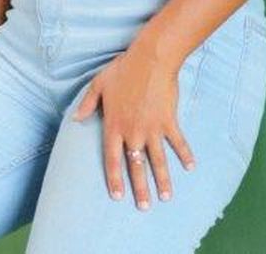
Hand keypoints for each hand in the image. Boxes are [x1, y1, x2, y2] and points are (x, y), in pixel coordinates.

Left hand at [70, 39, 195, 209]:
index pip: (112, 159)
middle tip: (144, 207)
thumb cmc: (123, 69)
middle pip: (136, 166)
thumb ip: (88, 104)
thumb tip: (75, 118)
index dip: (114, 179)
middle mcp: (133, 132)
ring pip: (157, 160)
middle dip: (140, 188)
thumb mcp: (98, 84)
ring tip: (166, 197)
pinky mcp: (169, 121)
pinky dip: (185, 154)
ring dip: (163, 180)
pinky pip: (178, 142)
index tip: (117, 196)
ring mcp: (152, 128)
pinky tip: (191, 168)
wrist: (150, 58)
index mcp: (114, 125)